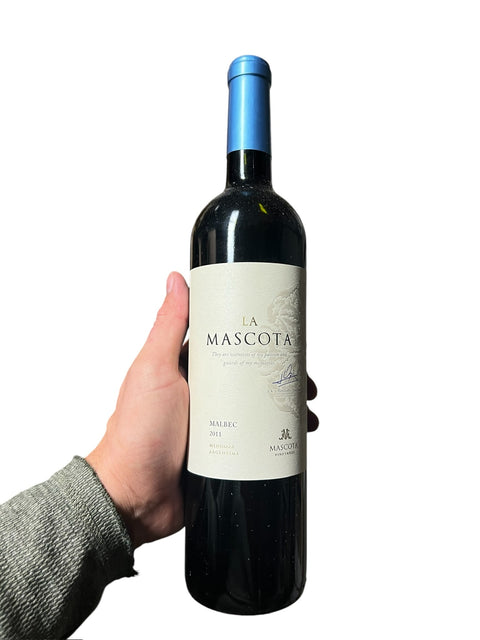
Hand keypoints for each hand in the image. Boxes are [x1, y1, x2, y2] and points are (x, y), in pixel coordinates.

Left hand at [87, 271, 318, 548]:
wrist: (133, 497)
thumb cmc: (136, 433)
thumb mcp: (154, 369)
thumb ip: (168, 325)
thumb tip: (175, 279)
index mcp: (186, 368)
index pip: (230, 343)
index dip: (258, 338)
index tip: (286, 336)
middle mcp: (203, 393)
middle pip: (251, 375)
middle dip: (282, 376)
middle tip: (305, 381)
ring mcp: (215, 424)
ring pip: (259, 407)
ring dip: (285, 407)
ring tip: (306, 414)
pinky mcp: (224, 452)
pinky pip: (256, 439)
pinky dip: (278, 436)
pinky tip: (295, 438)